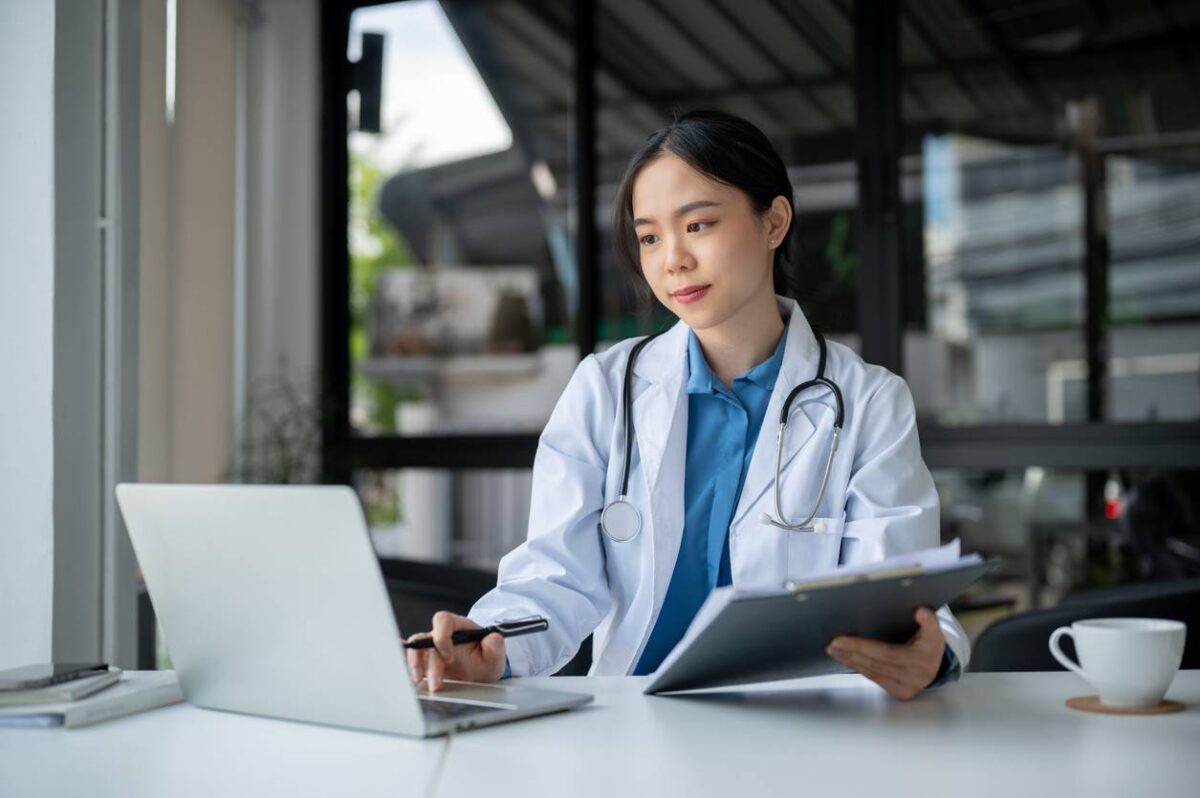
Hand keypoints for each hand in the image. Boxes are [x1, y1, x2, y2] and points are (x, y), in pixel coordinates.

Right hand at [405, 611, 506, 691]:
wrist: (483, 672)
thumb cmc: (488, 658)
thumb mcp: (496, 653)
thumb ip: (495, 645)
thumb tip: (491, 640)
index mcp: (459, 626)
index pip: (443, 620)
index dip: (442, 636)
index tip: (449, 657)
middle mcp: (443, 635)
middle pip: (427, 639)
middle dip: (429, 662)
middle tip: (436, 683)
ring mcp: (433, 648)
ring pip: (415, 648)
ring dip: (414, 664)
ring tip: (418, 681)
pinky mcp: (427, 661)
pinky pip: (412, 656)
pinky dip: (403, 659)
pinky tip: (397, 665)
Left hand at [825, 607, 945, 700]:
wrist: (936, 666)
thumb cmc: (929, 644)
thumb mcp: (933, 630)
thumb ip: (929, 621)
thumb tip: (921, 611)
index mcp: (924, 655)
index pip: (886, 652)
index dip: (863, 646)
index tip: (841, 638)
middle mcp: (917, 674)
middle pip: (876, 662)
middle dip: (852, 652)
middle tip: (833, 643)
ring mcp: (908, 686)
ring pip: (873, 672)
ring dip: (851, 660)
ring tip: (835, 650)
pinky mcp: (900, 692)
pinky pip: (875, 679)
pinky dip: (859, 668)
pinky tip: (847, 659)